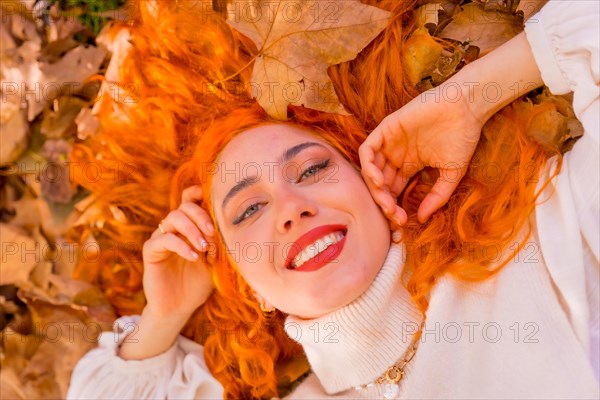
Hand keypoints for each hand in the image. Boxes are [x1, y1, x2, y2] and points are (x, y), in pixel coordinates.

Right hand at [142, 185, 214, 319]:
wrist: (179, 307)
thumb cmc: (198, 282)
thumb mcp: (213, 261)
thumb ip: (217, 243)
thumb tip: (227, 227)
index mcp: (188, 226)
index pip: (190, 201)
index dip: (198, 194)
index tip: (211, 196)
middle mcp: (173, 228)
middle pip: (184, 206)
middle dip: (201, 215)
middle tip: (212, 232)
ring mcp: (161, 237)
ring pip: (173, 218)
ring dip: (192, 230)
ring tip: (204, 247)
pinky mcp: (151, 251)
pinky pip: (164, 240)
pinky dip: (181, 246)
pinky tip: (194, 257)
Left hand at [359, 79, 483, 225]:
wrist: (466, 107)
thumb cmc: (462, 137)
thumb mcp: (451, 174)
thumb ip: (437, 196)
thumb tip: (420, 219)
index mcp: (409, 166)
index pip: (393, 191)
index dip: (394, 208)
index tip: (401, 221)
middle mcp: (396, 155)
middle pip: (380, 184)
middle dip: (384, 202)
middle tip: (394, 215)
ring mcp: (389, 142)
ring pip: (371, 169)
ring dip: (375, 189)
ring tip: (386, 202)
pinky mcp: (386, 128)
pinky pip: (367, 150)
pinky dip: (368, 166)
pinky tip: (378, 180)